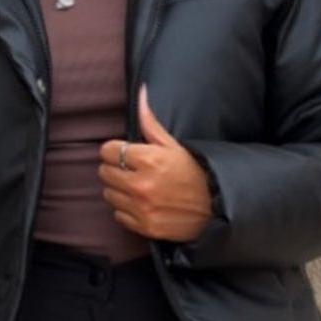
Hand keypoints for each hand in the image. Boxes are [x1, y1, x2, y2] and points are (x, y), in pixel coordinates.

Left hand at [98, 83, 213, 241]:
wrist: (216, 207)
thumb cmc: (195, 173)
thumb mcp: (175, 145)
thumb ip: (150, 123)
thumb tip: (141, 94)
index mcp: (149, 160)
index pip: (108, 151)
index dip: (115, 150)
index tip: (125, 154)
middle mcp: (142, 185)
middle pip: (104, 173)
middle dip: (115, 169)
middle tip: (132, 171)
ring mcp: (142, 208)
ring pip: (109, 194)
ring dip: (119, 190)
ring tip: (138, 188)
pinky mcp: (144, 227)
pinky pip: (118, 215)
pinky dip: (126, 210)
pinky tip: (142, 204)